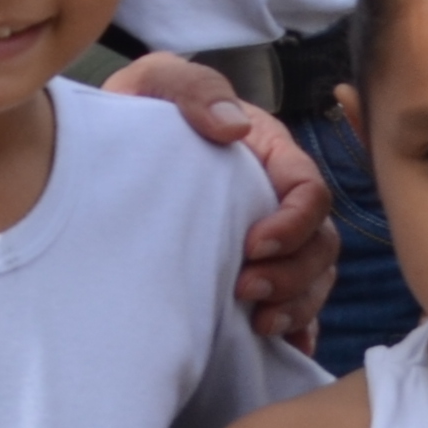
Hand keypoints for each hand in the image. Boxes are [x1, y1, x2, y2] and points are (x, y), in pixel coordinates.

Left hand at [104, 52, 340, 349]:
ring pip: (313, 278)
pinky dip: (295, 328)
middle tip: (245, 290)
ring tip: (257, 323)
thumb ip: (195, 89)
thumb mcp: (159, 80)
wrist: (107, 142)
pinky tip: (279, 346)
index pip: (308, 190)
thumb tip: (232, 126)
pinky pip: (293, 305)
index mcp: (269, 153)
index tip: (254, 244)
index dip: (294, 223)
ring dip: (295, 305)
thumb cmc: (142, 106)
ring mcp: (269, 237)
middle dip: (294, 274)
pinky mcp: (249, 268)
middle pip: (320, 244)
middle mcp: (278, 198)